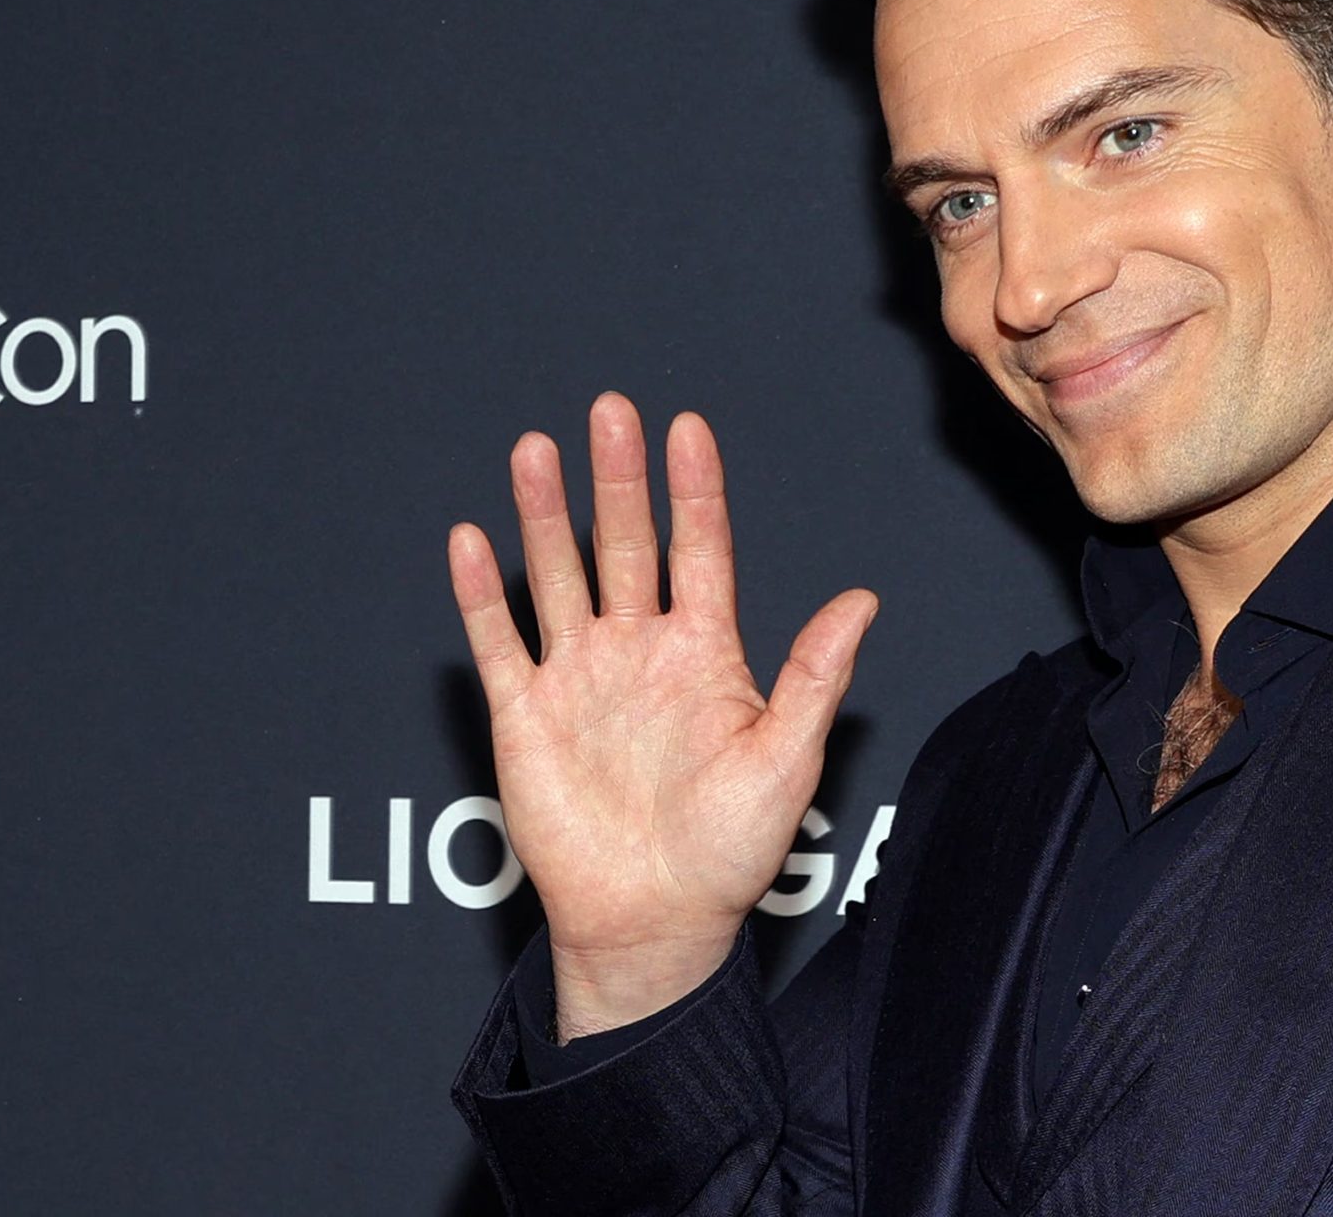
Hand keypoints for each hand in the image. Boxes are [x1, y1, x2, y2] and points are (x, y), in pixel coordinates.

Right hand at [447, 391, 877, 1039]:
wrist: (654, 923)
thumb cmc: (730, 852)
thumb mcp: (787, 760)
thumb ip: (815, 675)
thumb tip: (862, 599)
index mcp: (704, 654)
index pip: (699, 550)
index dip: (693, 488)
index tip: (686, 426)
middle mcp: (638, 651)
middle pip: (626, 545)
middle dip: (617, 478)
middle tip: (609, 409)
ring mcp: (579, 678)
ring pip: (558, 576)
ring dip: (546, 514)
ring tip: (535, 448)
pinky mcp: (526, 717)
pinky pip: (500, 643)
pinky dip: (482, 593)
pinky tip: (470, 539)